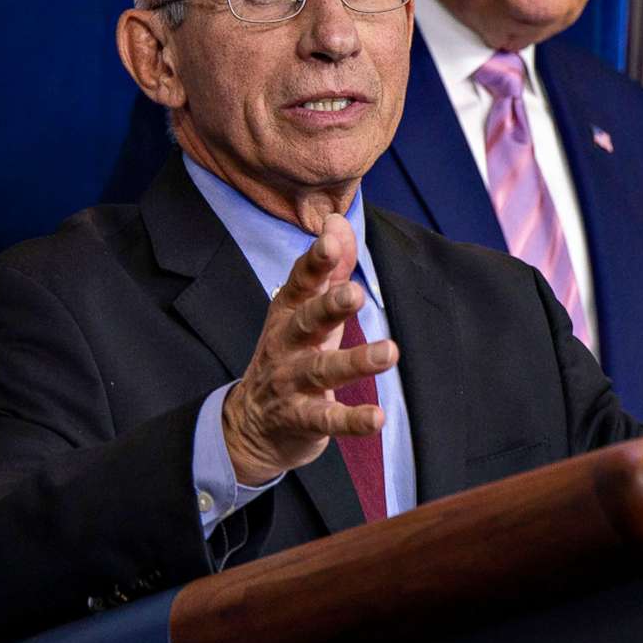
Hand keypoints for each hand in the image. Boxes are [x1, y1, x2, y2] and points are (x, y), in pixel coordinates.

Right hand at [221, 214, 395, 484]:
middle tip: (354, 293)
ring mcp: (291, 383)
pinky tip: (377, 419)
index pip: (300, 282)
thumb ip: (328, 268)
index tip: (329, 240)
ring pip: (321, 370)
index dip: (315, 262)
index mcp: (289, 312)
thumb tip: (337, 220)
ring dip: (355, 361)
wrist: (253, 422)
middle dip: (329, 306)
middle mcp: (287, 344)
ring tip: (390, 352)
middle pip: (307, 322)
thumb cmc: (292, 353)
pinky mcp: (302, 420)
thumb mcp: (306, 309)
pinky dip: (351, 420)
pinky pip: (327, 419)